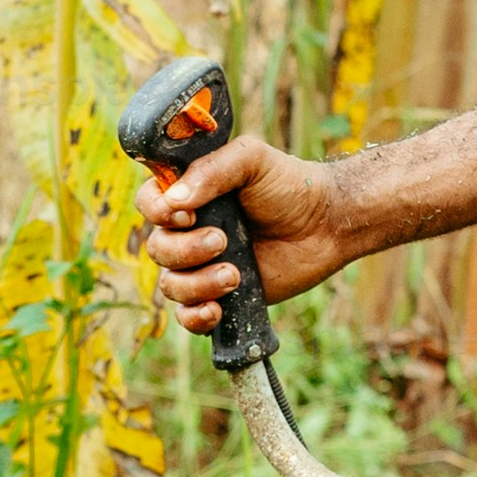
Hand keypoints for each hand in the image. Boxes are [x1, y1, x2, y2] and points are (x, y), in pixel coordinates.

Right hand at [135, 133, 369, 332]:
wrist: (327, 224)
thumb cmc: (290, 185)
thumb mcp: (252, 159)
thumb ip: (212, 170)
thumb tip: (174, 200)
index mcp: (190, 193)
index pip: (148, 203)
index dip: (157, 211)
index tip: (186, 213)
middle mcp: (189, 230)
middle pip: (157, 248)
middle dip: (186, 250)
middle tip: (223, 241)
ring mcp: (203, 265)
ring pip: (171, 285)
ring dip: (197, 284)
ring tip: (234, 275)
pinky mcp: (220, 295)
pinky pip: (187, 316)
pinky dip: (195, 317)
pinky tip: (216, 309)